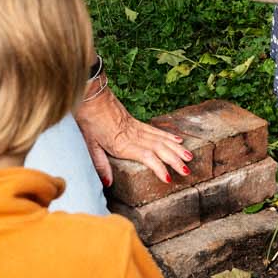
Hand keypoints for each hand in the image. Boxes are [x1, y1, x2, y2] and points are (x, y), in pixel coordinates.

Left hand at [73, 82, 191, 186]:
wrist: (91, 94)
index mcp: (122, 144)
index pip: (147, 157)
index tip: (168, 178)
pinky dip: (169, 135)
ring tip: (189, 157)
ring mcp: (137, 128)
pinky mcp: (136, 122)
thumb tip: (108, 183)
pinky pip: (156, 130)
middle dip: (175, 160)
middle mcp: (134, 136)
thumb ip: (100, 164)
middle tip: (187, 171)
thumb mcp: (89, 144)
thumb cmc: (88, 119)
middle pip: (160, 148)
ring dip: (177, 149)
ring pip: (162, 139)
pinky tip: (178, 140)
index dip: (159, 167)